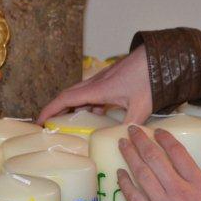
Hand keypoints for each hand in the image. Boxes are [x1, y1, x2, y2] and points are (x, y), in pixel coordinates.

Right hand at [37, 45, 152, 124]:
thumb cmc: (150, 78)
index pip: (67, 99)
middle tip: (49, 125)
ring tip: (68, 123)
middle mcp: (97, 82)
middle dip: (56, 109)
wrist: (160, 57)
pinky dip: (88, 103)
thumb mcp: (142, 106)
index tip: (39, 121)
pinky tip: (96, 114)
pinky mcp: (112, 78)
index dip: (50, 109)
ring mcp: (104, 79)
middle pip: (69, 95)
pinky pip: (93, 92)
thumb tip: (122, 142)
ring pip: (81, 93)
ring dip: (72, 106)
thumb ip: (130, 125)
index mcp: (98, 89)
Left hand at [116, 125, 200, 200]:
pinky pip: (134, 197)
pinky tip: (119, 174)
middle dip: (142, 141)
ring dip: (130, 156)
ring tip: (122, 144)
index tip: (157, 130)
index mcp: (198, 184)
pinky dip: (125, 184)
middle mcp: (179, 189)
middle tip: (131, 129)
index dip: (166, 139)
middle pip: (155, 158)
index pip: (179, 153)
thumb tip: (195, 187)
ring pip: (142, 173)